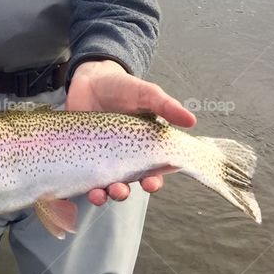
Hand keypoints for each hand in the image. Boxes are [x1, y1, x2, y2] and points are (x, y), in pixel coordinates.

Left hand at [65, 60, 195, 205]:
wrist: (90, 78)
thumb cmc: (122, 87)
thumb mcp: (145, 93)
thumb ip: (165, 106)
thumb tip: (191, 120)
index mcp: (143, 146)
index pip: (152, 171)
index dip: (153, 181)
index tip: (150, 183)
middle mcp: (124, 157)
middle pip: (127, 184)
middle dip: (124, 192)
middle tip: (120, 190)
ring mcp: (102, 158)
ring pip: (105, 185)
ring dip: (104, 195)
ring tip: (100, 194)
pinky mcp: (82, 155)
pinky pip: (84, 176)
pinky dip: (84, 187)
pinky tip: (84, 189)